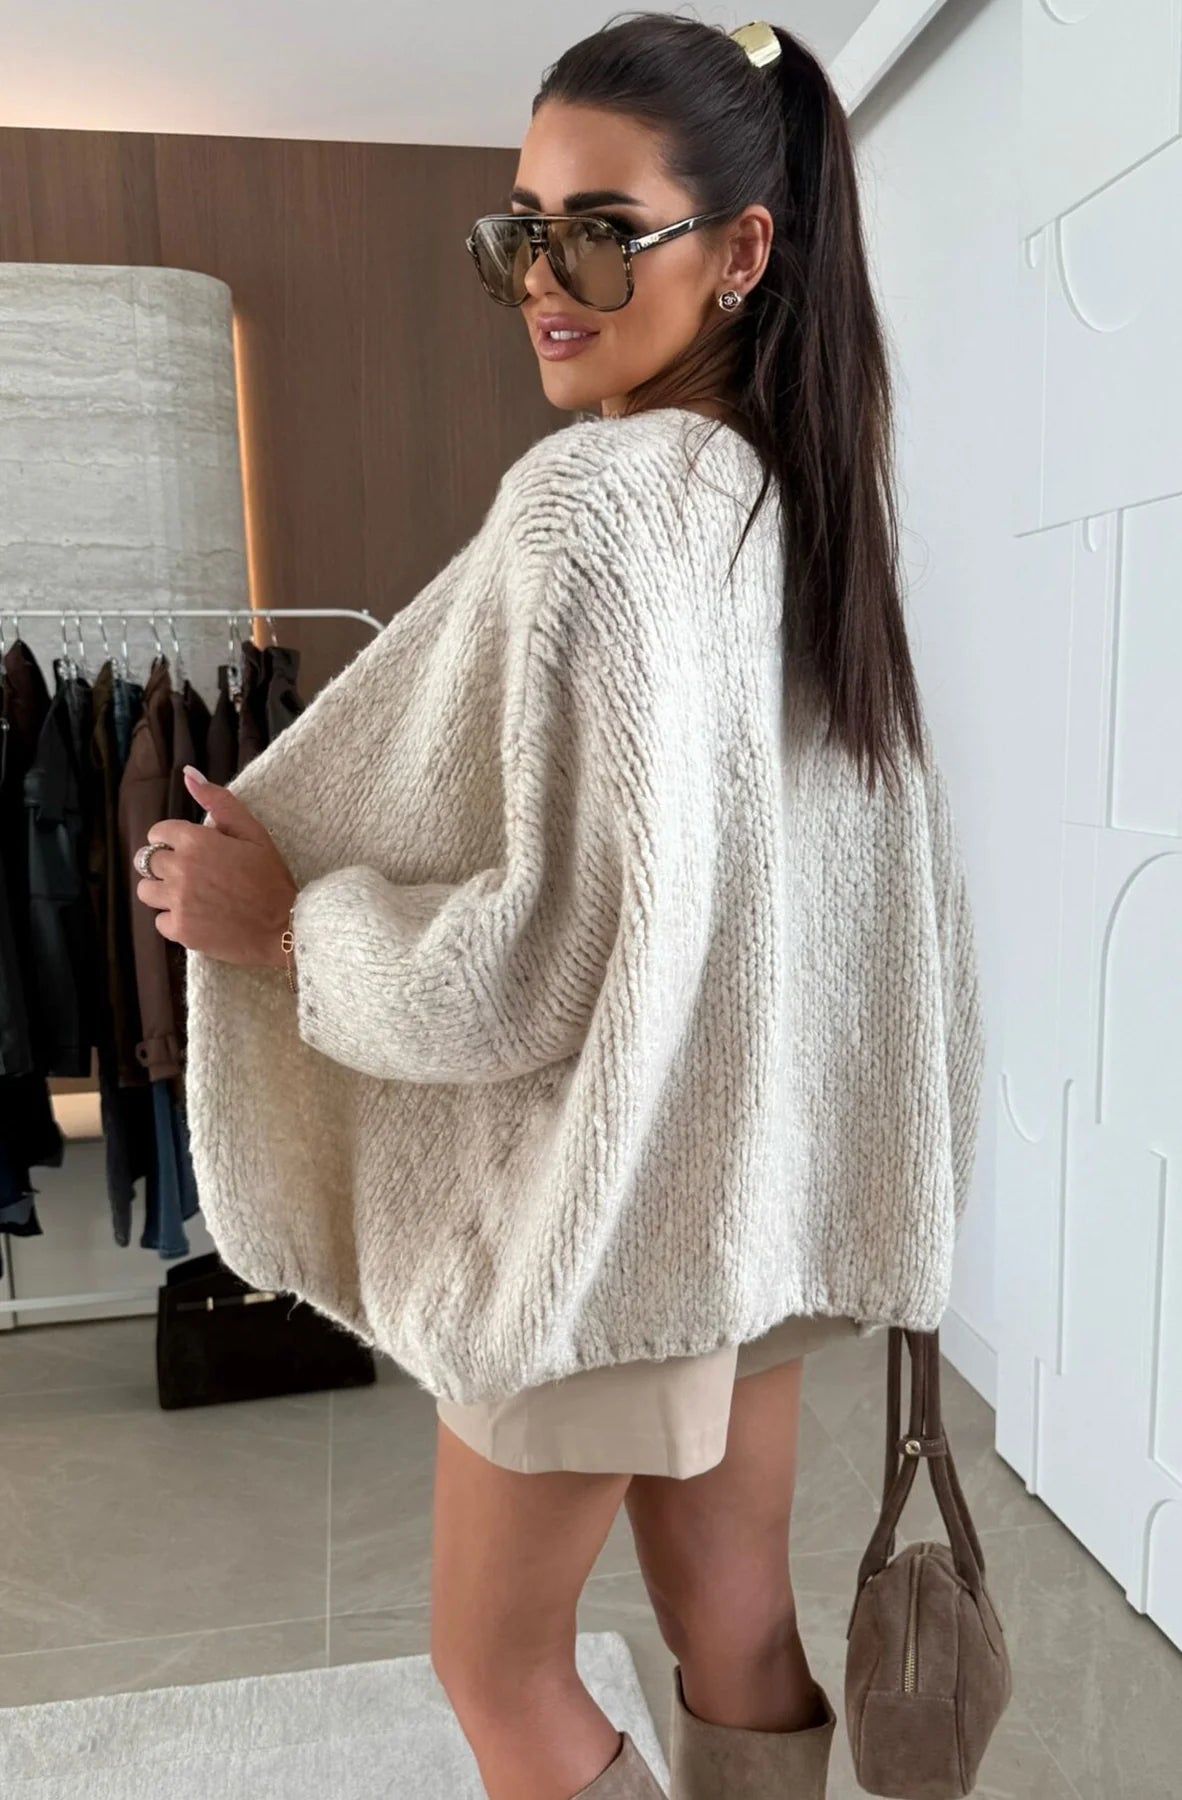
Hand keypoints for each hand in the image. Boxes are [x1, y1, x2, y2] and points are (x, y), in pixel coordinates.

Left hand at [133, 765, 297, 968]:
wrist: (284, 926)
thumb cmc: (271, 879)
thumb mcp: (253, 832)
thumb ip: (219, 801)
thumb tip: (188, 775)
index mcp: (196, 841)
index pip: (158, 833)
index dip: (173, 841)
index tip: (191, 852)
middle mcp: (180, 869)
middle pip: (147, 862)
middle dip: (166, 866)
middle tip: (194, 876)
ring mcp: (177, 901)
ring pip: (146, 891)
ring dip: (163, 892)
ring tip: (191, 897)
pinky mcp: (179, 930)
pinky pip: (159, 921)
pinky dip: (175, 920)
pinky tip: (198, 918)